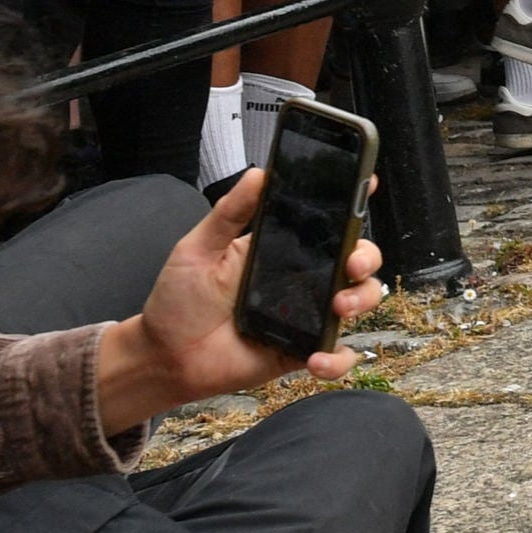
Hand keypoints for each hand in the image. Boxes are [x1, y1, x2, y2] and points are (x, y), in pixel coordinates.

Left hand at [93, 171, 386, 427]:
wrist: (165, 357)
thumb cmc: (180, 300)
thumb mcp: (198, 248)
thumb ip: (229, 213)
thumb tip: (259, 173)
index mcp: (284, 249)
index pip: (328, 222)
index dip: (354, 202)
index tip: (366, 184)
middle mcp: (305, 278)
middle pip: (358, 259)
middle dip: (366, 256)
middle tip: (351, 263)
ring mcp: (308, 315)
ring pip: (359, 300)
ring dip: (361, 300)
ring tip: (338, 307)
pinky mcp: (302, 350)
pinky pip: (337, 355)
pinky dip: (338, 359)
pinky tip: (316, 358)